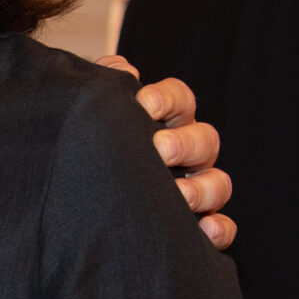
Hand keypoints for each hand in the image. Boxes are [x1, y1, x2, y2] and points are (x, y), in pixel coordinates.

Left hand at [97, 57, 235, 246]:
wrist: (77, 207)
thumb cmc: (90, 153)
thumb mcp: (92, 119)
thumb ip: (104, 89)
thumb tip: (120, 68)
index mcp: (165, 123)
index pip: (180, 99)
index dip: (167, 98)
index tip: (144, 104)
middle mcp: (186, 154)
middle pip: (205, 140)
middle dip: (185, 143)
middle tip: (160, 149)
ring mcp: (195, 191)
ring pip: (218, 184)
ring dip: (202, 189)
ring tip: (179, 195)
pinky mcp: (197, 227)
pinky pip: (221, 228)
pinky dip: (219, 230)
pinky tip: (204, 230)